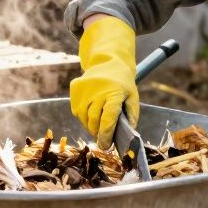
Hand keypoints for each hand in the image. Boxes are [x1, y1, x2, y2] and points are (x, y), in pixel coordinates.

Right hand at [70, 16, 137, 146]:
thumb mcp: (133, 98)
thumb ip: (131, 117)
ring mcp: (84, 89)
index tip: (106, 146)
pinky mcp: (75, 88)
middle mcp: (98, 91)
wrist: (108, 61)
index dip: (106, 134)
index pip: (109, 118)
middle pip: (94, 120)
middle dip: (98, 133)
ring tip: (97, 126)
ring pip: (84, 117)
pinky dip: (83, 117)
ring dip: (90, 126)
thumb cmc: (123, 84)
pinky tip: (91, 113)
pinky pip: (77, 111)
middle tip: (102, 139)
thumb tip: (127, 137)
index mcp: (115, 93)